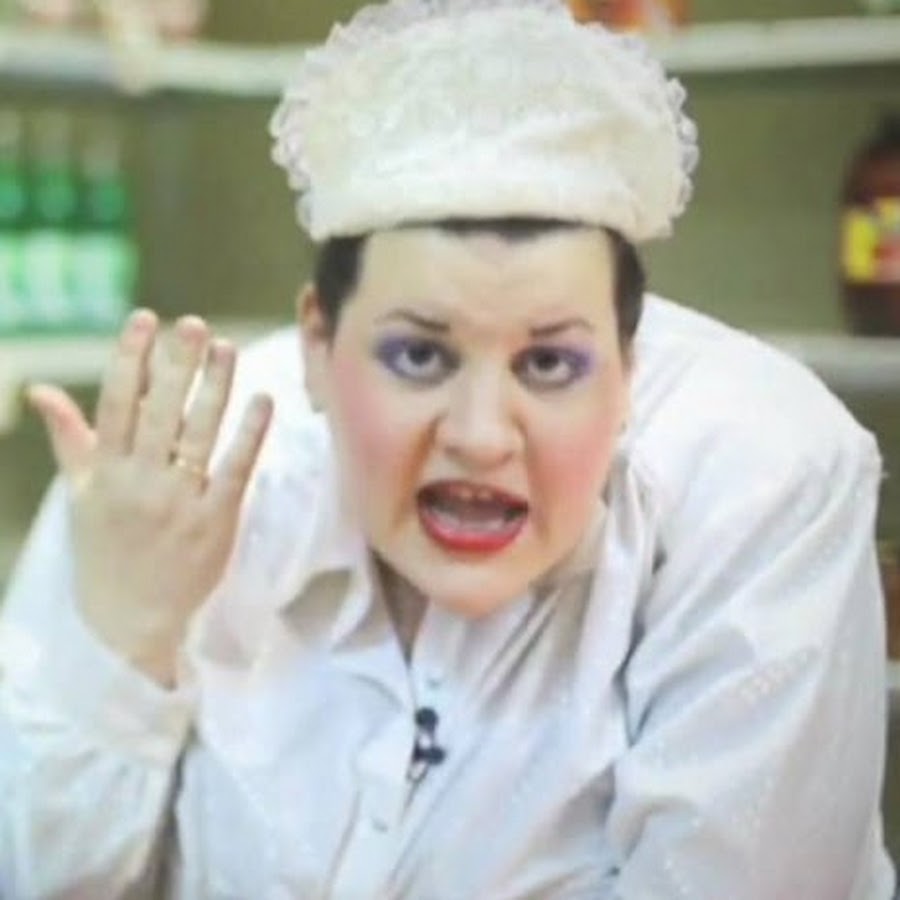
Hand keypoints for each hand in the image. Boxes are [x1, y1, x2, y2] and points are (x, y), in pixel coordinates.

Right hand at [27, 310, 273, 686]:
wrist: (130, 621)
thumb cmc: (104, 552)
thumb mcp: (79, 497)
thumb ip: (70, 440)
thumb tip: (40, 389)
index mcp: (105, 473)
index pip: (116, 404)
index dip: (130, 359)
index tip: (145, 320)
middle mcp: (140, 482)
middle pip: (160, 411)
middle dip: (177, 365)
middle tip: (195, 325)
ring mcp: (179, 502)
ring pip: (198, 433)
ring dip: (215, 388)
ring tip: (228, 349)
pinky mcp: (216, 521)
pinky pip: (235, 470)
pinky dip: (248, 435)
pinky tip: (262, 401)